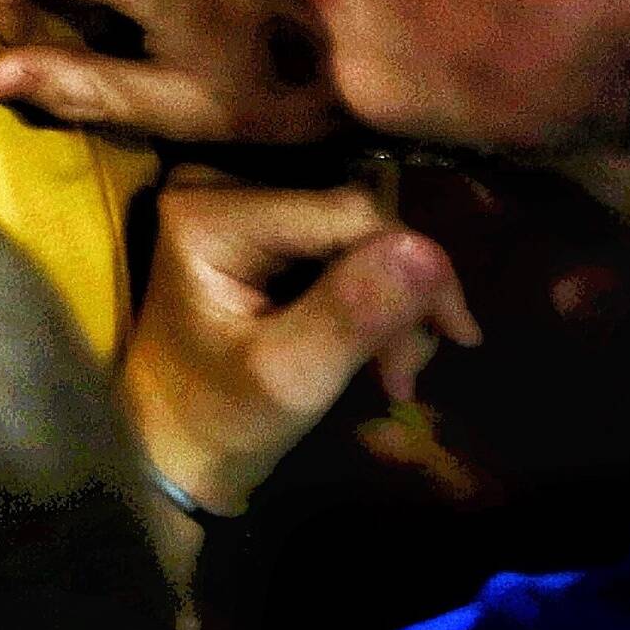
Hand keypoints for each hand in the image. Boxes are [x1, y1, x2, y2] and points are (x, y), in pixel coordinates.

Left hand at [119, 170, 476, 521]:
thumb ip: (352, 313)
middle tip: (405, 374)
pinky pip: (343, 244)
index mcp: (209, 212)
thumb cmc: (219, 420)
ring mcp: (237, 199)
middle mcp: (218, 184)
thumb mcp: (290, 379)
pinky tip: (378, 348)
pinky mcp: (259, 222)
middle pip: (358, 218)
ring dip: (393, 302)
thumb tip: (429, 251)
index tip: (454, 339)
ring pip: (361, 232)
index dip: (417, 268)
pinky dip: (371, 297)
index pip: (351, 212)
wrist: (175, 445)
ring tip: (392, 372)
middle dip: (401, 296)